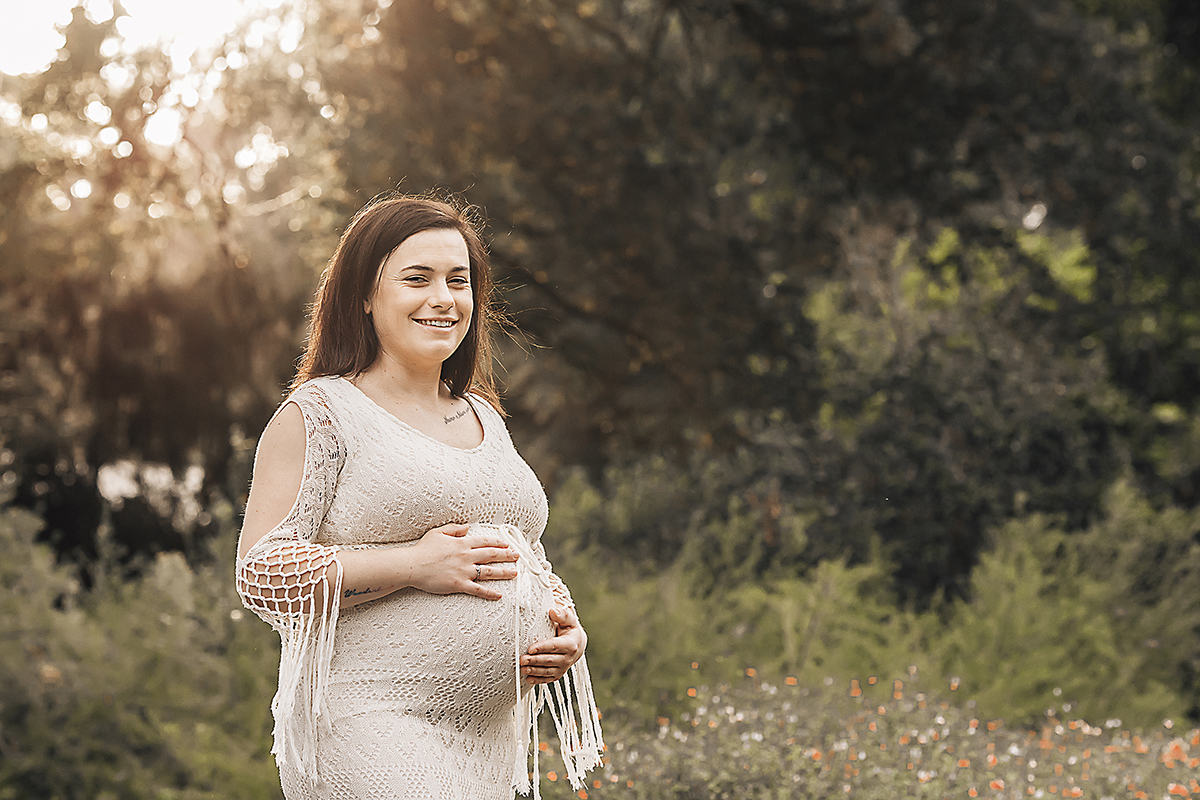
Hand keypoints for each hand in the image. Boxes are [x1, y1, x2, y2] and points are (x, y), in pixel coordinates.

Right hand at [404, 523, 518, 600]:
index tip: (507, 544)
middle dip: (507, 555)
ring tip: (515, 573)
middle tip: (517, 556)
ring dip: (504, 572)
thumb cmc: (422, 550)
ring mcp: (464, 571)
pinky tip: (499, 595)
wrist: (412, 565)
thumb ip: (454, 529)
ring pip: (489, 571)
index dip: (498, 543)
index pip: (485, 542)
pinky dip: (489, 593)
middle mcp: (466, 556)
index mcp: (461, 543)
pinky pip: (478, 589)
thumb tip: (467, 527)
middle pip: (491, 555)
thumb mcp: (438, 533)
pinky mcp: (459, 584)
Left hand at [521, 606, 586, 683]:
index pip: (554, 646)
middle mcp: (567, 658)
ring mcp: (563, 668)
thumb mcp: (569, 620)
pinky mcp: (558, 674)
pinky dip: (538, 680)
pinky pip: (547, 679)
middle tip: (522, 659)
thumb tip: (552, 611)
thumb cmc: (569, 630)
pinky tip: (528, 679)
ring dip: (534, 671)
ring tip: (522, 668)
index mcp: (570, 644)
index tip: (530, 648)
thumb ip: (562, 615)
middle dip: (535, 660)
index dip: (542, 647)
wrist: (577, 644)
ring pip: (547, 671)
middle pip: (549, 660)